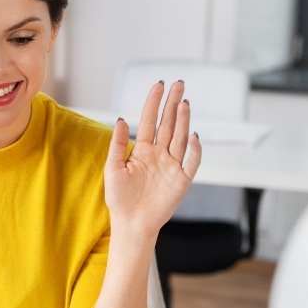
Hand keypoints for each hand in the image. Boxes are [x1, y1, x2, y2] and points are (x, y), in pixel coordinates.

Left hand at [104, 80, 201, 238]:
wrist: (131, 224)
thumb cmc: (119, 198)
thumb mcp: (113, 168)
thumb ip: (117, 144)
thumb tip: (121, 118)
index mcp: (143, 150)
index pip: (150, 120)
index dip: (154, 103)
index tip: (159, 85)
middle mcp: (159, 154)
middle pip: (168, 124)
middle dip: (172, 104)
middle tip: (179, 83)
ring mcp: (172, 166)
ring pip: (180, 138)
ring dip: (183, 120)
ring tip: (184, 102)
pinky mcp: (182, 181)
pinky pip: (191, 162)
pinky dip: (194, 150)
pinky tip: (193, 136)